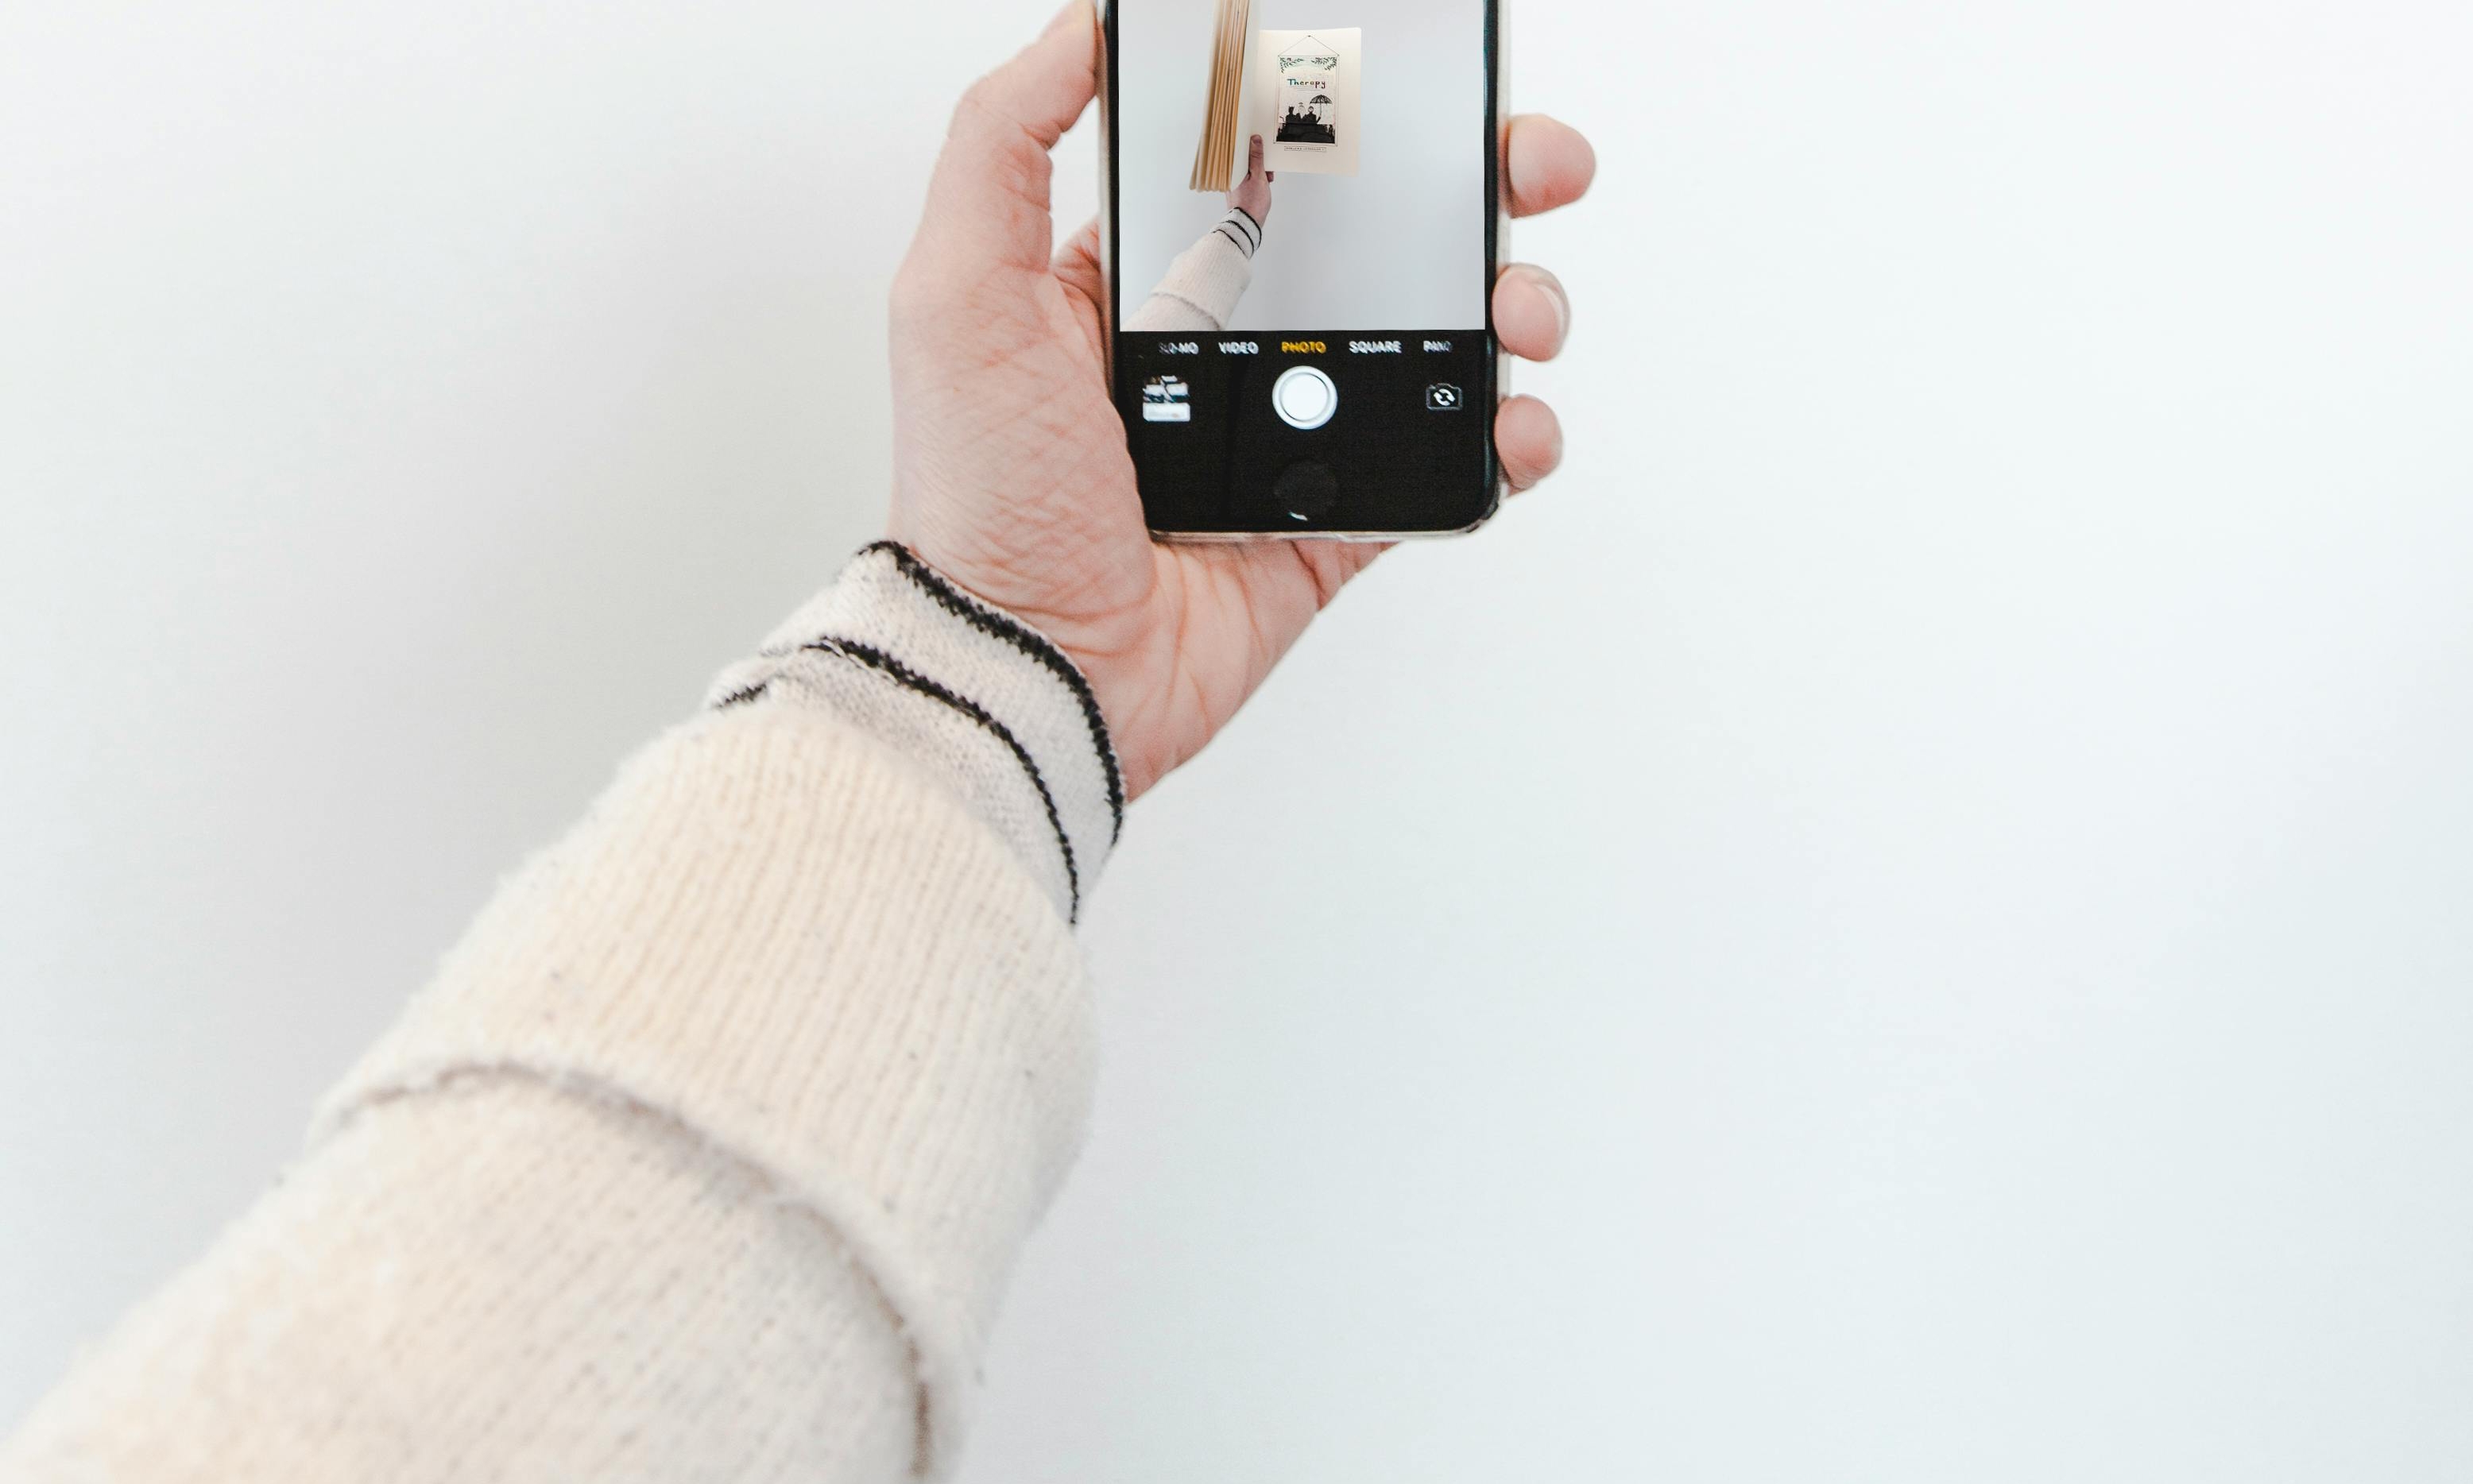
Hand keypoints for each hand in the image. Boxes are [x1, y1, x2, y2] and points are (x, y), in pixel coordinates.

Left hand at [887, 2, 1594, 797]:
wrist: (1027, 668)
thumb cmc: (979, 495)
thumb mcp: (955, 291)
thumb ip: (1003, 143)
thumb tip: (1075, 26)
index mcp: (1146, 279)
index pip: (1273, 165)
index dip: (1351, 118)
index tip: (1419, 85)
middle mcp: (1230, 344)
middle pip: (1386, 240)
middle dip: (1475, 192)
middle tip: (1527, 171)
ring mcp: (1295, 431)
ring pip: (1438, 339)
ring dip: (1510, 305)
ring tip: (1520, 312)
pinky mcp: (1339, 518)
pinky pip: (1447, 461)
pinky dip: (1505, 436)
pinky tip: (1514, 422)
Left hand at [1230, 134, 1272, 225]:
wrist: (1247, 224)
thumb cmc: (1252, 204)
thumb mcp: (1258, 177)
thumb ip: (1257, 157)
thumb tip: (1255, 140)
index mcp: (1231, 168)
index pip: (1239, 147)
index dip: (1251, 143)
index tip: (1260, 140)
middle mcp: (1229, 173)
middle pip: (1244, 157)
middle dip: (1259, 159)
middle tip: (1268, 166)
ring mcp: (1233, 180)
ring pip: (1247, 166)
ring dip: (1260, 169)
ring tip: (1268, 178)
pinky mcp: (1238, 187)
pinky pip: (1248, 175)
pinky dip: (1257, 177)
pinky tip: (1265, 183)